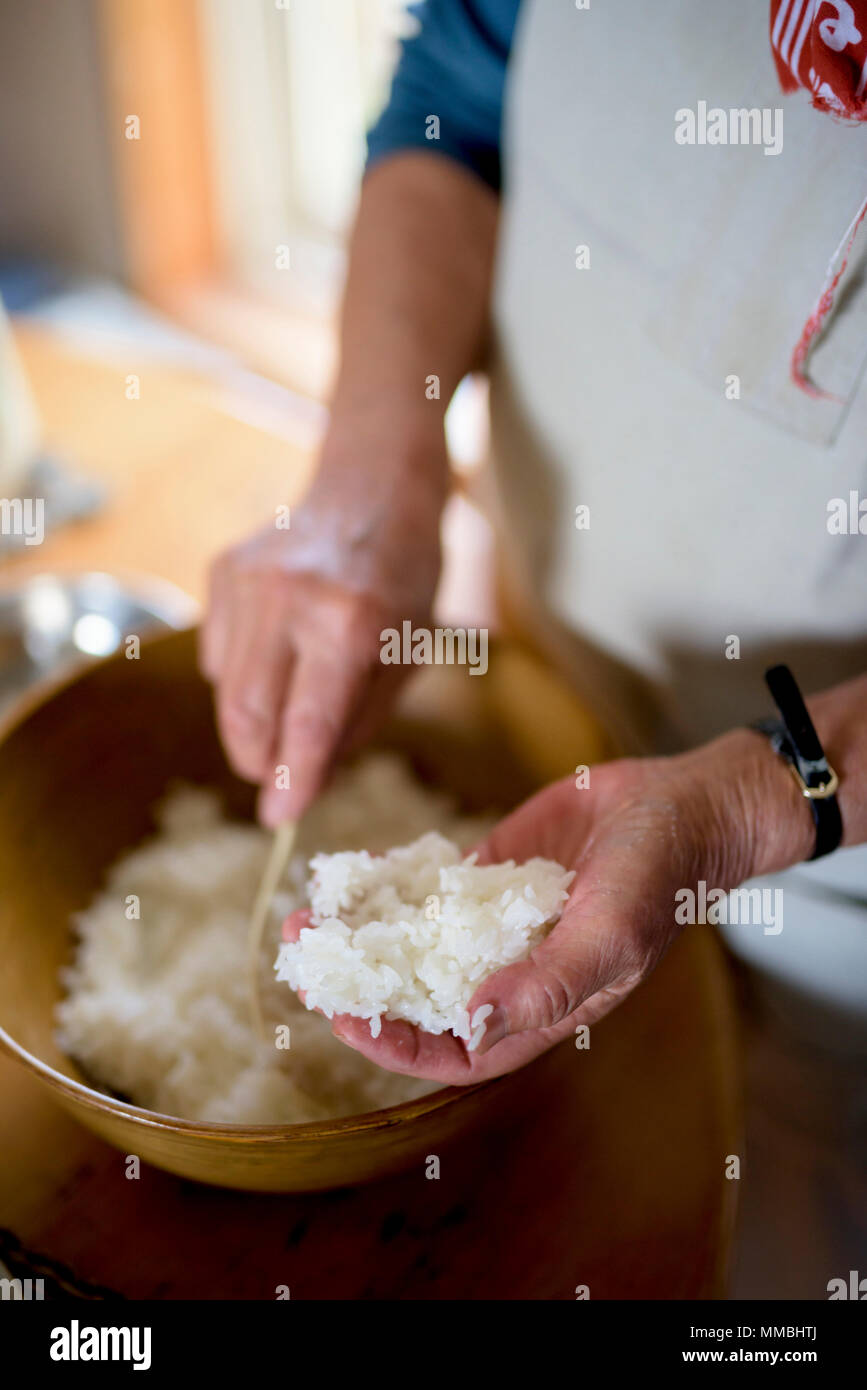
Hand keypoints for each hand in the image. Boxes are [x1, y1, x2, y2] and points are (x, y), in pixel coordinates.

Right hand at [199, 405, 447, 824]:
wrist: (373, 485)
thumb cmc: (403, 578)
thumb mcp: (406, 654)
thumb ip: (358, 722)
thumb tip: (305, 782)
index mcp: (352, 623)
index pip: (310, 721)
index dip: (292, 777)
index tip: (279, 819)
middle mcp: (292, 600)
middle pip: (249, 714)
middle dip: (260, 762)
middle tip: (278, 780)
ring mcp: (248, 581)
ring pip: (224, 690)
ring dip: (250, 724)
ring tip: (288, 708)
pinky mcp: (222, 571)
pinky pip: (217, 653)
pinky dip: (241, 674)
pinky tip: (279, 649)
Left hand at [283, 729, 810, 1081]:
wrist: (679, 802)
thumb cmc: (660, 876)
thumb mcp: (613, 931)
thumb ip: (550, 981)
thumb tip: (474, 1025)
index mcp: (539, 1007)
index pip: (455, 1051)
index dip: (397, 1046)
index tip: (346, 1019)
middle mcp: (508, 972)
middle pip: (418, 1000)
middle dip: (357, 988)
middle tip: (302, 957)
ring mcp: (492, 923)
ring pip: (411, 945)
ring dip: (358, 936)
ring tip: (307, 914)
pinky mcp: (486, 876)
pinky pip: (425, 890)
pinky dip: (385, 886)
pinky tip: (348, 875)